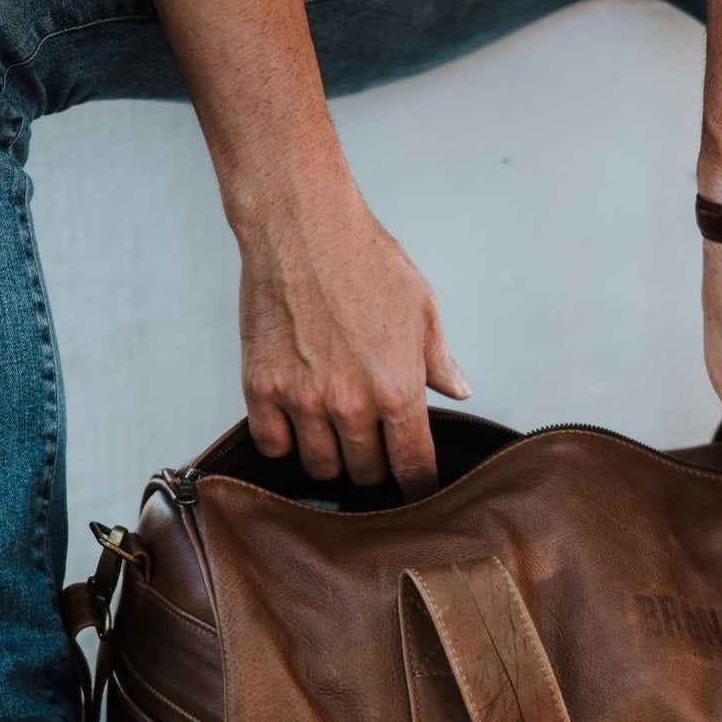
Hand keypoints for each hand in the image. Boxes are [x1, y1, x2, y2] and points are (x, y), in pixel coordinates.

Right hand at [237, 182, 469, 499]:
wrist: (303, 227)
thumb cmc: (366, 260)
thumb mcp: (422, 308)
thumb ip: (439, 360)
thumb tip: (460, 390)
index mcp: (399, 390)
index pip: (413, 468)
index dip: (418, 489)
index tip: (417, 494)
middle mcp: (351, 405)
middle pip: (365, 474)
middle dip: (374, 468)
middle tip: (372, 448)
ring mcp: (302, 400)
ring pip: (319, 468)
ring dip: (331, 459)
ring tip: (334, 436)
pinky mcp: (261, 388)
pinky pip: (272, 445)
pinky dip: (284, 443)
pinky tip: (295, 424)